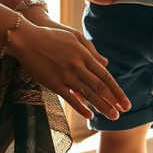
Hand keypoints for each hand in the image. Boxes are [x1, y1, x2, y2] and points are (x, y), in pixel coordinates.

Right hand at [8, 19, 130, 119]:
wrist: (27, 38)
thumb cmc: (52, 35)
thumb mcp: (75, 37)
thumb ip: (91, 50)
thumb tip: (106, 63)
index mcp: (84, 54)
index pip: (105, 76)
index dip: (117, 90)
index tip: (125, 101)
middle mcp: (77, 66)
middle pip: (99, 87)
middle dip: (113, 101)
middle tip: (123, 113)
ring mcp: (65, 75)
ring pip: (88, 94)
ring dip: (101, 106)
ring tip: (112, 116)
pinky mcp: (53, 83)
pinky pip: (70, 98)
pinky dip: (81, 107)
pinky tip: (89, 115)